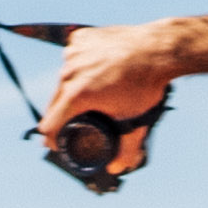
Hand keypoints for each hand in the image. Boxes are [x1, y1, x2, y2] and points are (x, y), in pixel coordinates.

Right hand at [38, 25, 174, 178]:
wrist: (158, 49)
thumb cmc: (147, 85)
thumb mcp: (135, 121)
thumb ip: (126, 150)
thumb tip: (118, 169)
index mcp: (77, 95)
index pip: (50, 123)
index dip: (51, 138)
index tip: (54, 144)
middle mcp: (70, 72)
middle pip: (54, 101)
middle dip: (61, 114)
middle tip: (72, 121)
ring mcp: (73, 52)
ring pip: (64, 77)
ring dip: (70, 87)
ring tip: (88, 93)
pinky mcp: (80, 38)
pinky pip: (73, 57)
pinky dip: (79, 65)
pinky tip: (90, 71)